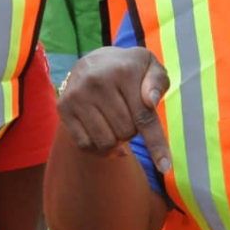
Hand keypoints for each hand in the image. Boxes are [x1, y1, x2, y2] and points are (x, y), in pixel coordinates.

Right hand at [57, 47, 171, 172]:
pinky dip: (99, 147)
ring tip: (117, 121)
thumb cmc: (130, 68)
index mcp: (124, 71)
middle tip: (129, 113)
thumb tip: (151, 101)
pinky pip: (85, 145)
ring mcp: (77, 96)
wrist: (94, 61)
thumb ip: (157, 82)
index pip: (144, 117)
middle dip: (134, 130)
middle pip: (126, 132)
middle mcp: (97, 82)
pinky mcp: (63, 108)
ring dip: (117, 139)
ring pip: (106, 142)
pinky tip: (104, 131)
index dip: (156, 144)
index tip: (166, 167)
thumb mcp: (150, 66)